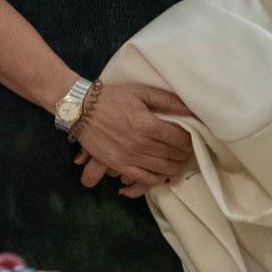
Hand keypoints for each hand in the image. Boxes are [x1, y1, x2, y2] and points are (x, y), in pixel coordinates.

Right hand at [71, 83, 193, 190]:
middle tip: (186, 149)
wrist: (80, 108)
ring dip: (175, 166)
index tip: (191, 138)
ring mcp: (130, 157)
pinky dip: (157, 179)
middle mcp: (141, 144)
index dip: (190, 140)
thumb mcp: (140, 92)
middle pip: (174, 155)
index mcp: (149, 125)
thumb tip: (191, 108)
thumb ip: (167, 100)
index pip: (181, 139)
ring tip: (177, 161)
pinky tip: (162, 175)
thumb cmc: (111, 97)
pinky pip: (145, 179)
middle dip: (184, 153)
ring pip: (163, 169)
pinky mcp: (118, 165)